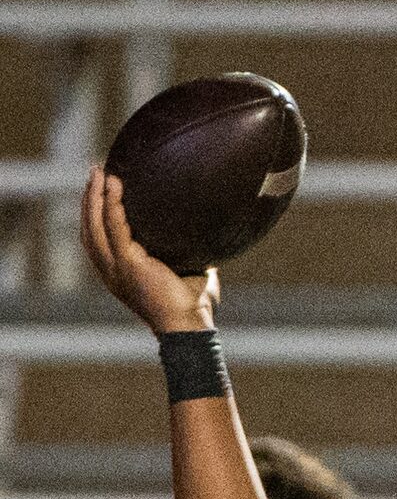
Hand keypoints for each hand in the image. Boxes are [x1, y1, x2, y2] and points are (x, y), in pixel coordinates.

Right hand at [81, 167, 216, 334]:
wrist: (190, 326)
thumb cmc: (192, 304)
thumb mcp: (185, 270)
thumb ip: (186, 252)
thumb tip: (205, 234)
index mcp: (118, 272)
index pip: (97, 237)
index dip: (94, 212)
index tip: (99, 189)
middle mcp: (110, 270)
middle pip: (89, 226)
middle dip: (89, 198)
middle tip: (95, 171)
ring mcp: (115, 268)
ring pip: (95, 224)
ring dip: (94, 196)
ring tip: (99, 172)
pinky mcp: (127, 264)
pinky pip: (115, 227)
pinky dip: (112, 205)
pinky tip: (113, 186)